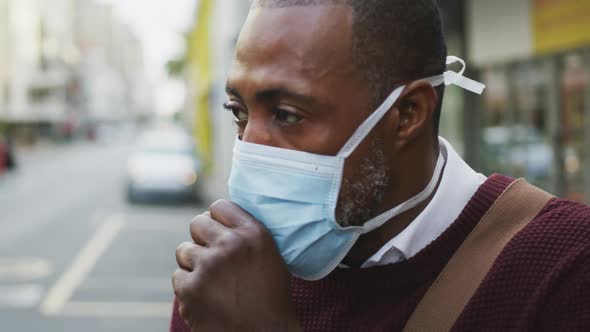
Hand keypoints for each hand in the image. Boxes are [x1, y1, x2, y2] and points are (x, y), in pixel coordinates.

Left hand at [173, 200, 298, 331]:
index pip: (219, 206)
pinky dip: (188, 288)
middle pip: (197, 223)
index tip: (217, 230)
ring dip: (193, 264)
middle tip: (210, 255)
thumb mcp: (270, 256)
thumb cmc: (270, 298)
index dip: (216, 218)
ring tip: (211, 282)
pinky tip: (206, 298)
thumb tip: (220, 220)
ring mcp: (208, 265)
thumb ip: (246, 235)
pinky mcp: (191, 288)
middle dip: (201, 238)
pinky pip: (178, 277)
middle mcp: (230, 245)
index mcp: (253, 234)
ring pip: (183, 250)